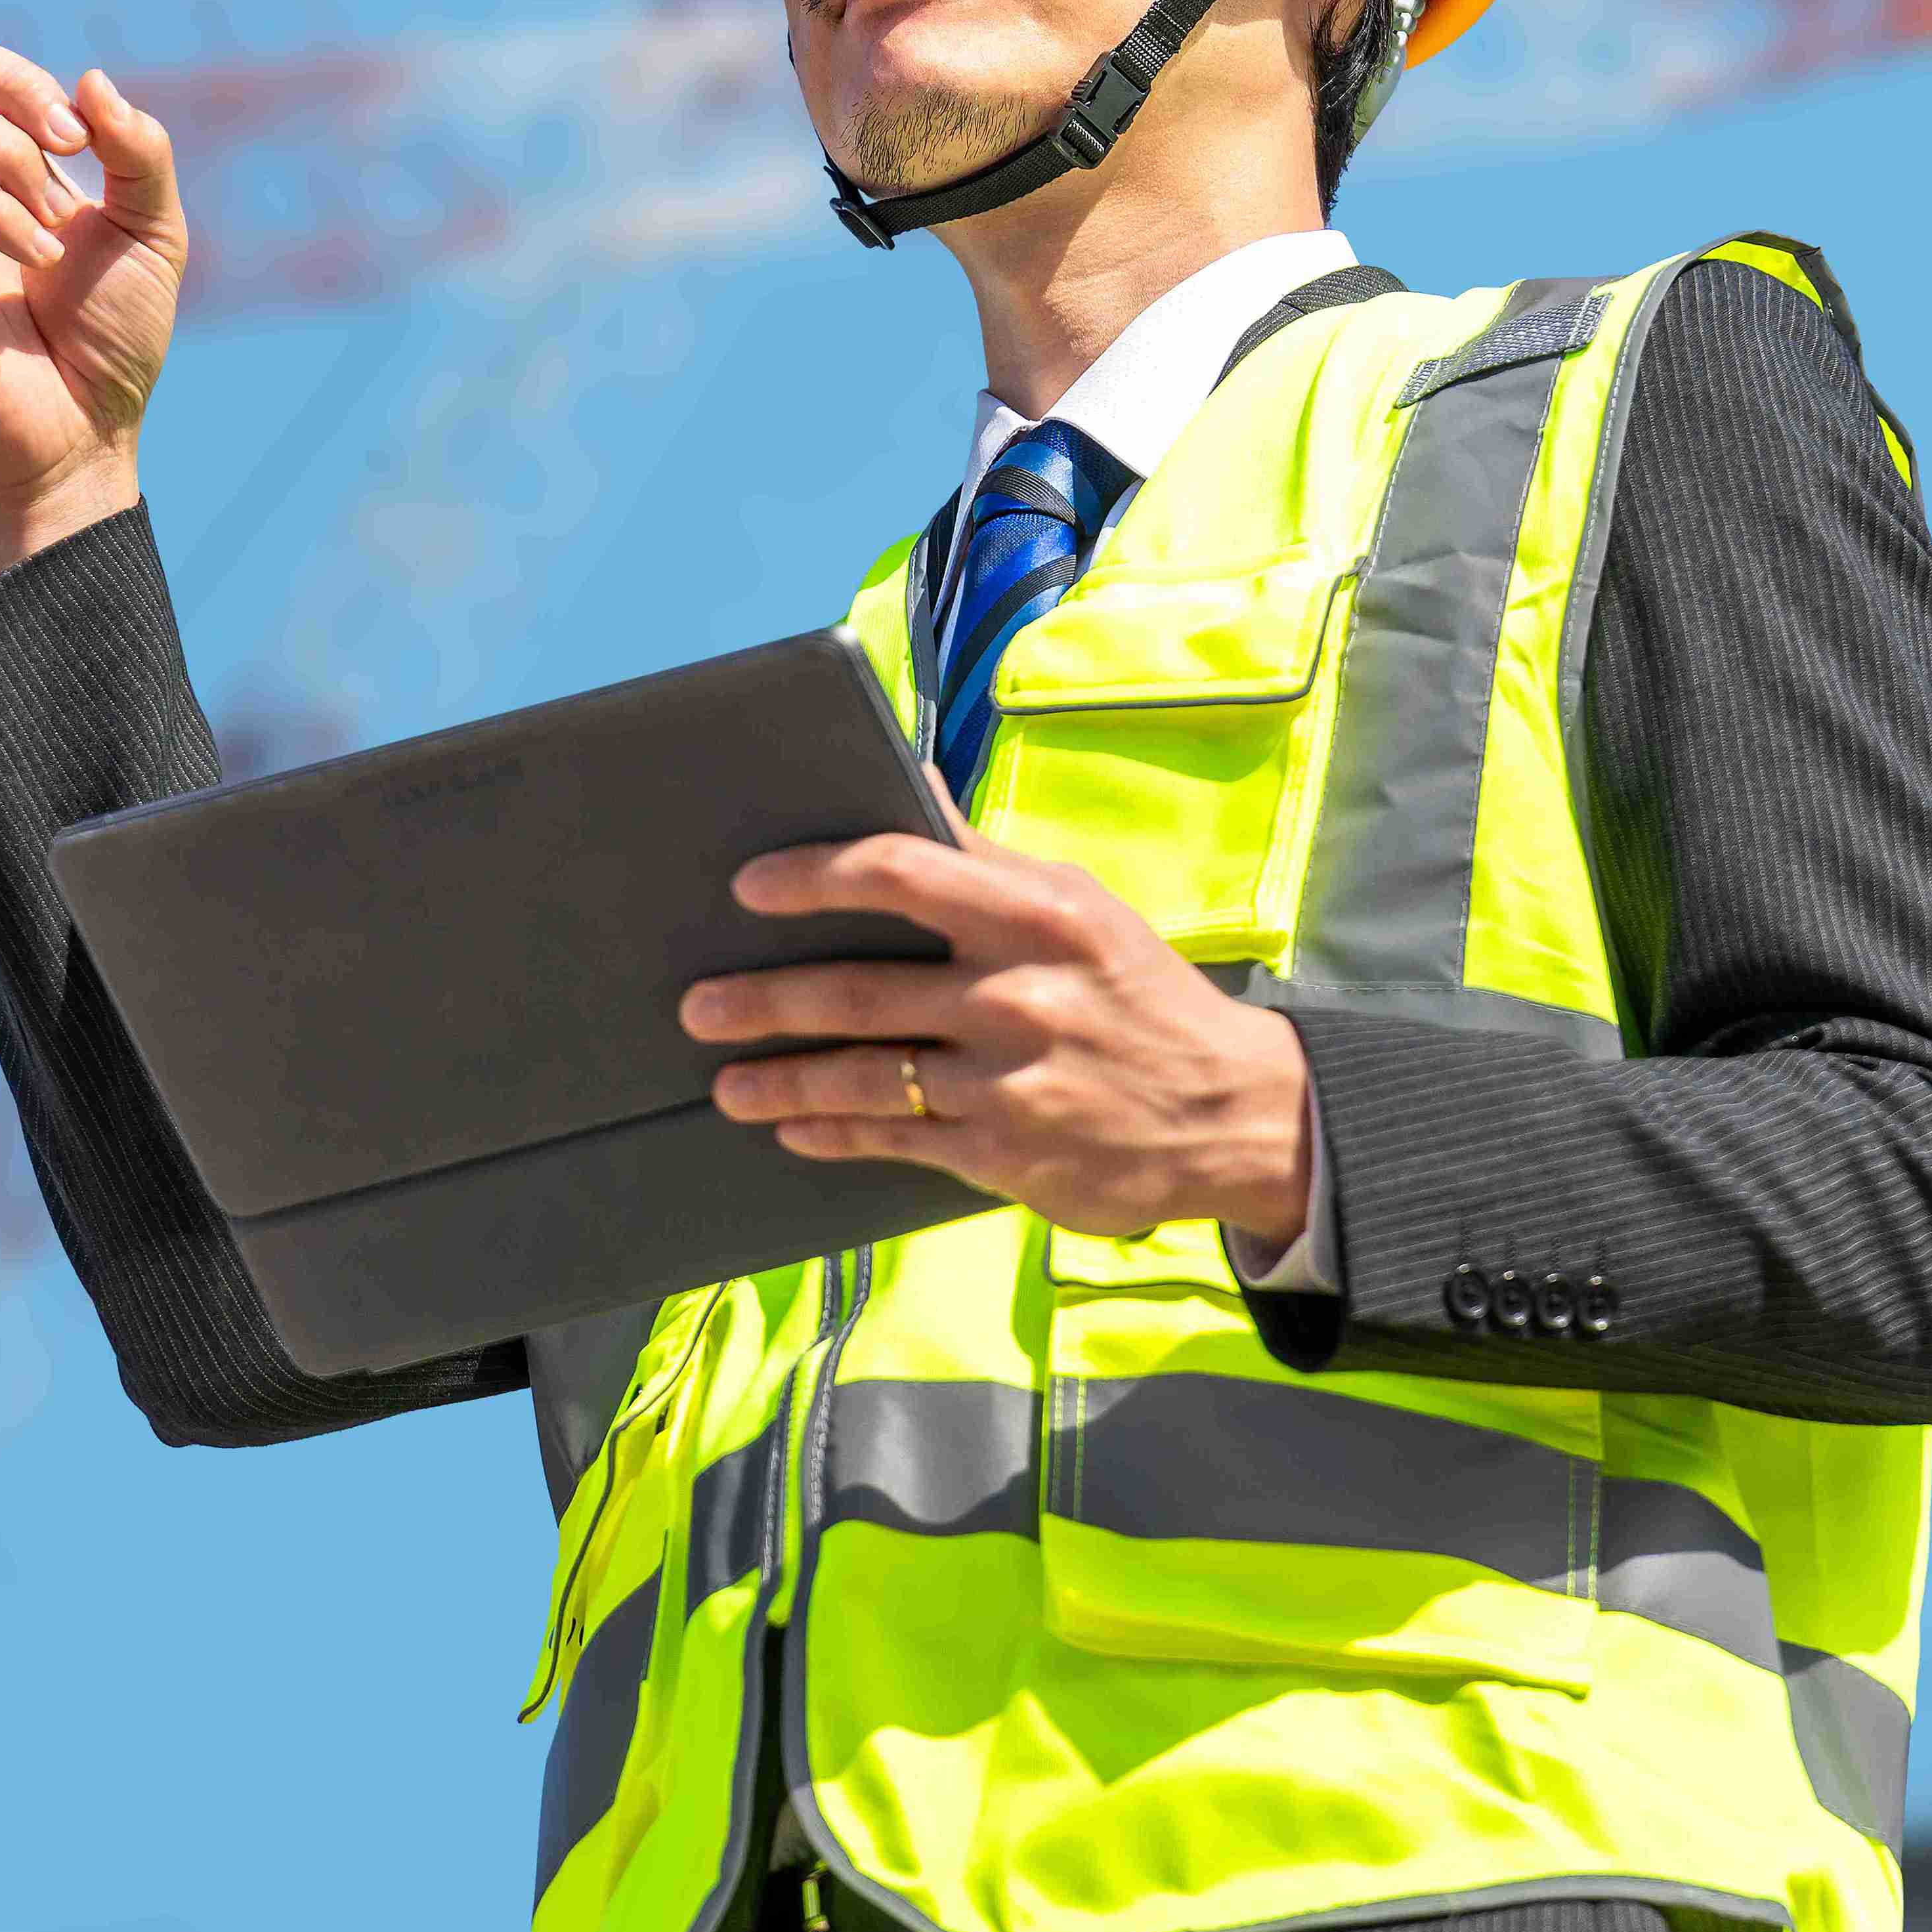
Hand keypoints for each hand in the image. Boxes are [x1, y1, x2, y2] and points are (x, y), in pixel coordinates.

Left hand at [680, 805, 1312, 1245]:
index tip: (750, 885)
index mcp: (1036, 913)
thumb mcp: (1080, 907)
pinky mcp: (1003, 1152)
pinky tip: (795, 1130)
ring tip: (729, 1083)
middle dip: (762, 999)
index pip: (899, 872)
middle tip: (697, 1003)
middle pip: (858, 989)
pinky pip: (893, 1137)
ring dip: (780, 1081)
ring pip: (861, 1076)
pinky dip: (832, 1133)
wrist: (1234, 1112)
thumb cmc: (1139, 993)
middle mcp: (1018, 992)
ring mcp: (1008, 1077)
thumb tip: (902, 779)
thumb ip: (985, 859)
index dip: (812, 876)